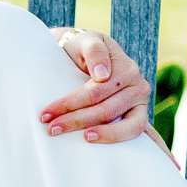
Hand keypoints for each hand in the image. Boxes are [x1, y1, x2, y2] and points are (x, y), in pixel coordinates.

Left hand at [40, 26, 154, 145]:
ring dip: (101, 134)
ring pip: (125, 124)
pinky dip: (118, 138)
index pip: (96, 91)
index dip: (70, 104)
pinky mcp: (139, 117)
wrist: (83, 53)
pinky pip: (135, 132)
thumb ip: (93, 51)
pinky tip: (101, 145)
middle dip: (76, 120)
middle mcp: (137, 84)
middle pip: (106, 109)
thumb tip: (102, 75)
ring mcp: (140, 102)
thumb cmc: (80, 48)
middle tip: (51, 129)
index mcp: (126, 66)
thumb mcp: (85, 40)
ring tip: (81, 139)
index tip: (46, 113)